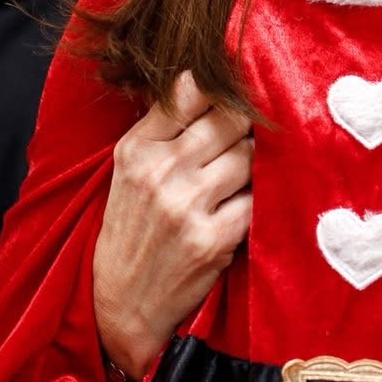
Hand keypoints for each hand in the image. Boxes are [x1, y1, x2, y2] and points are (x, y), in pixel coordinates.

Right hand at [93, 72, 252, 375]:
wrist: (120, 305)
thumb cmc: (131, 230)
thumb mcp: (130, 171)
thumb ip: (165, 125)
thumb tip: (205, 76)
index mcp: (136, 149)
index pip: (191, 91)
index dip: (225, 87)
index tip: (243, 89)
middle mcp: (159, 171)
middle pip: (231, 119)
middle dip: (248, 126)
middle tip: (252, 139)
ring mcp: (187, 205)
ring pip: (251, 156)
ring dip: (257, 165)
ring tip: (244, 179)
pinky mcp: (214, 239)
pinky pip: (258, 199)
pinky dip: (260, 200)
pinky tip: (248, 207)